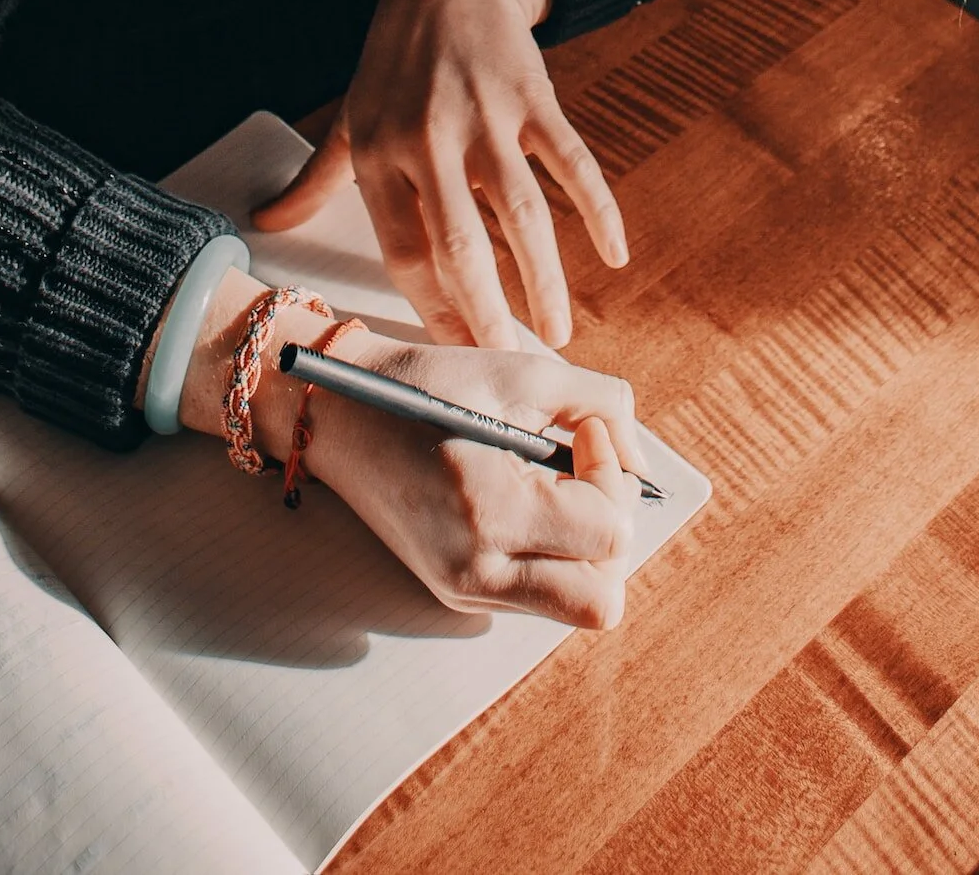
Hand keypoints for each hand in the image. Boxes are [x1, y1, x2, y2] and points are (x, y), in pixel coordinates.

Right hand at [143, 272, 640, 629]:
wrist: (337, 411)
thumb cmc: (428, 384)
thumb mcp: (522, 372)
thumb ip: (602, 404)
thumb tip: (641, 461)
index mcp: (491, 510)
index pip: (609, 533)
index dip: (613, 474)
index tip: (582, 429)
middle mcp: (478, 570)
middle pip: (601, 601)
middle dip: (609, 533)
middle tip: (579, 472)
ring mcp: (464, 590)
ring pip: (574, 606)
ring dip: (583, 549)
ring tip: (552, 486)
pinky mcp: (454, 592)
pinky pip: (537, 594)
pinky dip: (550, 554)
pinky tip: (523, 500)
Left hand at [252, 0, 627, 349]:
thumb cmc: (394, 58)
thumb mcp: (349, 115)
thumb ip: (314, 179)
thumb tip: (266, 226)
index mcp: (380, 153)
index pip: (404, 250)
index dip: (432, 310)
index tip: (454, 358)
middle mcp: (429, 139)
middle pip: (462, 245)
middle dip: (488, 314)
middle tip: (508, 364)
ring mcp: (486, 116)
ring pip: (522, 214)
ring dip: (544, 279)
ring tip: (558, 331)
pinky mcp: (535, 96)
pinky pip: (572, 162)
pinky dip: (598, 209)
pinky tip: (615, 254)